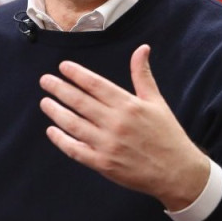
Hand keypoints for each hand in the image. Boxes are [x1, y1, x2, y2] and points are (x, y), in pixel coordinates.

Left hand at [38, 44, 209, 210]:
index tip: (62, 67)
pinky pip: (76, 150)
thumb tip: (142, 48)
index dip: (76, 74)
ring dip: (56, 112)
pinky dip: (62, 141)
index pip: (95, 84)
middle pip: (80, 102)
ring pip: (74, 125)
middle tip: (45, 80)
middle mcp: (116, 123)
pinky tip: (52, 131)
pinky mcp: (104, 164)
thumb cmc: (167, 134)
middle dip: (59, 89)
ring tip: (45, 102)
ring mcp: (108, 144)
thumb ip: (142, 75)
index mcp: (128, 105)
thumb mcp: (157, 101)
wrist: (177, 171)